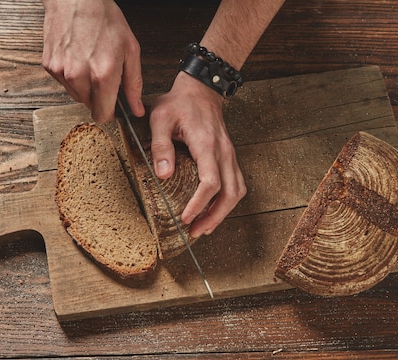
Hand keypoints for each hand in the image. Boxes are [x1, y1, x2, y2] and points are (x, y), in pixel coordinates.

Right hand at [41, 0, 144, 121]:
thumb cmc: (104, 20)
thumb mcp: (130, 51)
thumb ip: (134, 85)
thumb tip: (136, 110)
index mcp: (103, 75)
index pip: (103, 115)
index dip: (110, 112)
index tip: (113, 105)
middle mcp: (79, 77)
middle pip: (89, 106)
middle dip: (98, 97)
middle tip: (103, 75)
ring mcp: (61, 72)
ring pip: (76, 96)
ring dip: (84, 87)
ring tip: (90, 63)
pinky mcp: (50, 66)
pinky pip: (64, 83)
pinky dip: (71, 76)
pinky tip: (78, 58)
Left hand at [150, 73, 246, 237]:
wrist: (202, 89)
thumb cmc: (179, 103)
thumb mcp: (160, 118)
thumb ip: (161, 146)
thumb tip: (164, 175)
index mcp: (207, 144)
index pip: (210, 182)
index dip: (199, 204)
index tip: (186, 218)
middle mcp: (224, 153)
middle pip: (230, 194)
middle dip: (214, 217)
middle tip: (196, 232)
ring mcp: (230, 155)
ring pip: (237, 191)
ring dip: (223, 213)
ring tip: (205, 227)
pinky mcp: (230, 158)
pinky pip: (236, 184)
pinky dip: (227, 202)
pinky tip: (213, 210)